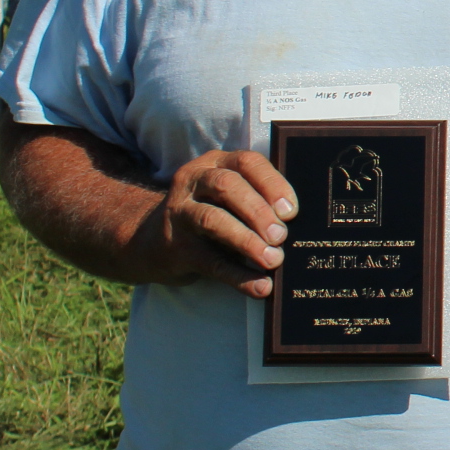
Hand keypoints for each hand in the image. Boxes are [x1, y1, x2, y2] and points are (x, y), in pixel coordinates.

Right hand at [137, 148, 298, 296]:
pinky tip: (260, 287)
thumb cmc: (210, 213)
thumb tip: (297, 224)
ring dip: (247, 241)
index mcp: (216, 163)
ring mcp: (180, 212)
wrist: (152, 242)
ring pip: (213, 220)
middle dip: (259, 211)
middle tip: (281, 236)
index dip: (272, 184)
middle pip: (229, 187)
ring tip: (273, 259)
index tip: (291, 210)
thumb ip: (258, 200)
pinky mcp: (175, 247)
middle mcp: (194, 181)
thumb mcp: (228, 198)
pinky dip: (238, 276)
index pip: (247, 163)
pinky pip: (209, 261)